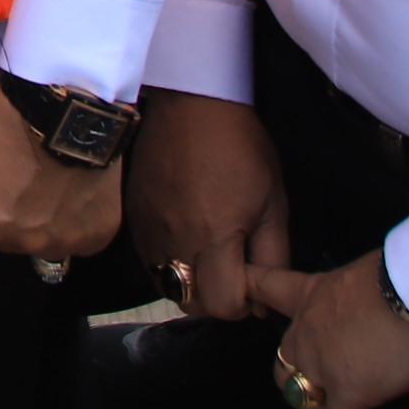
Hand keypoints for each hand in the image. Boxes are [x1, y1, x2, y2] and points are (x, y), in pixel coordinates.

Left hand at [0, 72, 123, 264]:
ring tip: (52, 180)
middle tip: (18, 173)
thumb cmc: (5, 113)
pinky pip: (81, 234)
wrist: (67, 104)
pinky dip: (79, 216)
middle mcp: (24, 241)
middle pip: (6, 233)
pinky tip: (77, 188)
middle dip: (7, 209)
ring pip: (46, 238)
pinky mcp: (99, 232)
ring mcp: (66, 241)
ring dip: (44, 217)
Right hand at [129, 85, 294, 320]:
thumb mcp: (274, 201)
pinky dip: (169, 261)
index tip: (254, 277)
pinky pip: (150, 260)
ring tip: (209, 254)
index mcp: (215, 236)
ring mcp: (148, 230)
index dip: (246, 302)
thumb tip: (265, 295)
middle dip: (217, 298)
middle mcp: (175, 240)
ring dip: (191, 282)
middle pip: (192, 303)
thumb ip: (273, 254)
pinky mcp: (133, 217)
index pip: (224, 305)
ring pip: (168, 284)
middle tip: (233, 270)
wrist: (189, 102)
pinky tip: (185, 236)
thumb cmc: (241, 148)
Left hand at [255, 251, 408, 408]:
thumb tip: (372, 301)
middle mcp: (306, 332)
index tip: (244, 296)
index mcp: (310, 294)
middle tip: (322, 382)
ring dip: (317, 405)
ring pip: (302, 397)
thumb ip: (354, 294)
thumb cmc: (401, 272)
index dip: (250, 290)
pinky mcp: (348, 393)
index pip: (263, 286)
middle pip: (282, 361)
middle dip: (296, 374)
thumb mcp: (365, 271)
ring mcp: (322, 365)